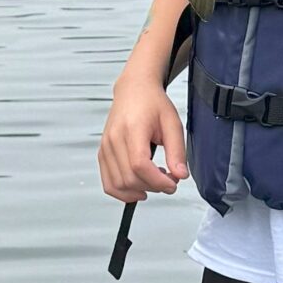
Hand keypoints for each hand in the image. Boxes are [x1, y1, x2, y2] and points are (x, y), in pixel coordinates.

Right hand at [98, 80, 186, 201]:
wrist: (134, 90)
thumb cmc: (152, 103)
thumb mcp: (172, 124)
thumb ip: (177, 151)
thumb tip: (180, 175)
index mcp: (132, 129)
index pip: (139, 165)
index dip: (157, 181)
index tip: (172, 184)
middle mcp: (114, 139)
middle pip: (129, 178)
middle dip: (152, 187)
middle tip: (168, 181)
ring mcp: (105, 147)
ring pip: (117, 184)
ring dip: (138, 191)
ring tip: (154, 182)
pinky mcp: (102, 153)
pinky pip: (108, 182)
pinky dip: (123, 192)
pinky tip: (138, 188)